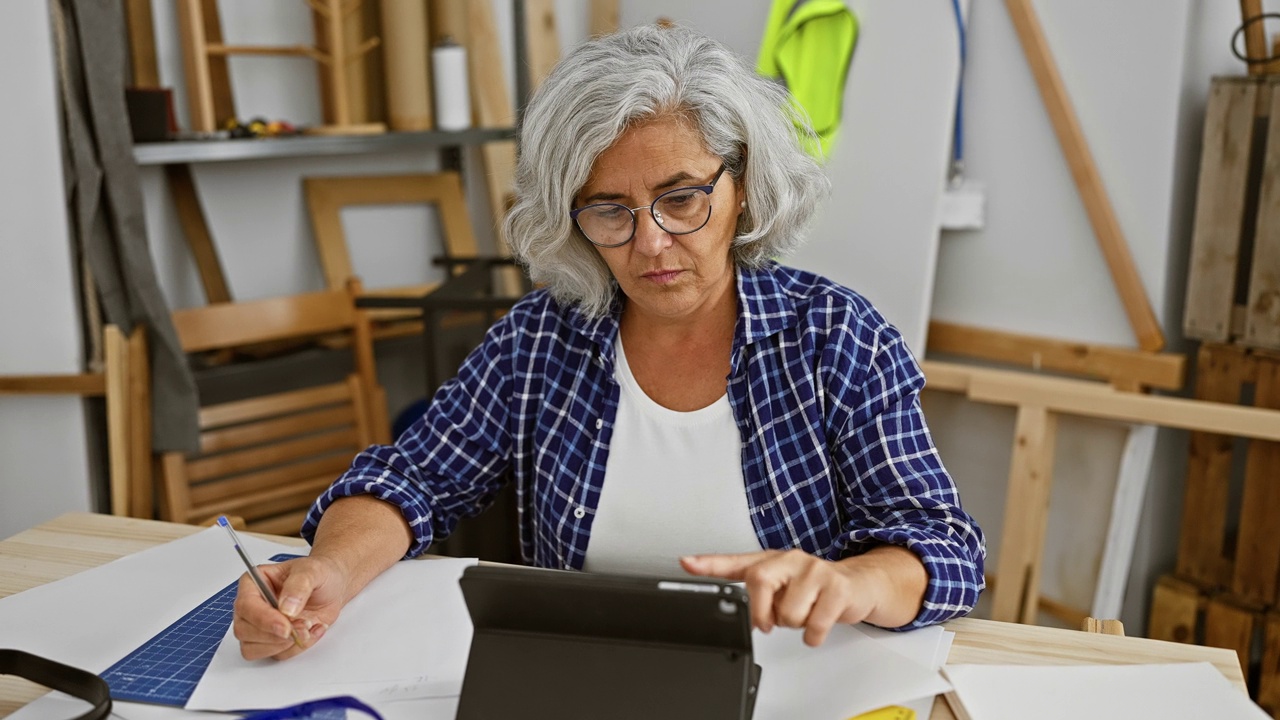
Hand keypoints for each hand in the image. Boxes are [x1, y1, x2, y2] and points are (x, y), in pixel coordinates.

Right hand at [232, 555, 348, 659]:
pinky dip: (297, 648)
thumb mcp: (312, 571)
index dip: (263, 619)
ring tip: (309, 625)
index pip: (246, 606)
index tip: (285, 626)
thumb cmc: (318, 574)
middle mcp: (252, 607)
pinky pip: (276, 655)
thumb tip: (286, 608)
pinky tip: (312, 630)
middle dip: (274, 635)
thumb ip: (298, 586)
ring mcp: (261, 626)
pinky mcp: (274, 640)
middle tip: (303, 625)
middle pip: (244, 631)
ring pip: (254, 649)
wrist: (332, 587)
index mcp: (253, 584)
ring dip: (284, 644)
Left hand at [680, 547, 924, 646]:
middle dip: (762, 611)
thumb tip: (734, 612)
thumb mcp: (780, 586)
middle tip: (771, 619)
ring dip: (795, 624)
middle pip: (758, 582)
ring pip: (788, 613)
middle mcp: (791, 560)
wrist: (858, 585)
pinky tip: (819, 621)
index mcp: (772, 560)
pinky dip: (814, 634)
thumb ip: (754, 595)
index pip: (735, 561)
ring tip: (805, 612)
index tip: (687, 563)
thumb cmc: (813, 587)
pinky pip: (814, 625)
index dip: (709, 563)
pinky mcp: (837, 588)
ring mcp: (815, 571)